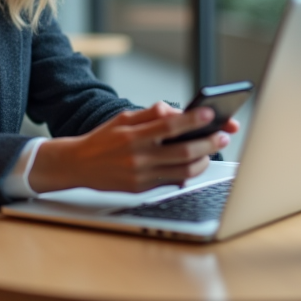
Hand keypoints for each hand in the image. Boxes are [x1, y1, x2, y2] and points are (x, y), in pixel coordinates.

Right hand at [28, 102, 239, 193]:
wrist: (78, 165)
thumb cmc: (102, 139)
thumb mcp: (122, 118)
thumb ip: (149, 114)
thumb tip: (175, 111)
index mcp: (133, 136)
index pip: (169, 126)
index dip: (193, 120)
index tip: (210, 113)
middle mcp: (138, 157)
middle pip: (183, 152)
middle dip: (208, 144)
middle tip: (222, 136)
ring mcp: (141, 176)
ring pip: (183, 171)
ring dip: (203, 161)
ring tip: (210, 151)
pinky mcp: (141, 189)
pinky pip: (171, 182)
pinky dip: (187, 174)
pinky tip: (194, 165)